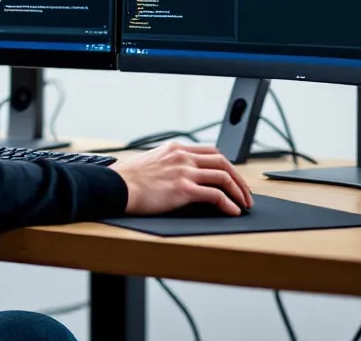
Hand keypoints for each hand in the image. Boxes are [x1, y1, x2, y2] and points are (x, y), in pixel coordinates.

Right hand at [110, 142, 252, 215]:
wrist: (115, 187)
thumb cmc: (127, 179)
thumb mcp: (151, 161)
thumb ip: (168, 163)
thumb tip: (178, 175)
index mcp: (176, 148)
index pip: (211, 152)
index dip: (226, 166)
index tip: (232, 178)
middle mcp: (183, 156)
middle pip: (223, 162)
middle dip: (239, 179)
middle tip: (245, 193)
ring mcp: (184, 171)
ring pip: (224, 177)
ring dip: (238, 192)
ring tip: (244, 205)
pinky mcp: (184, 189)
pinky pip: (215, 195)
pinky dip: (228, 204)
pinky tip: (232, 211)